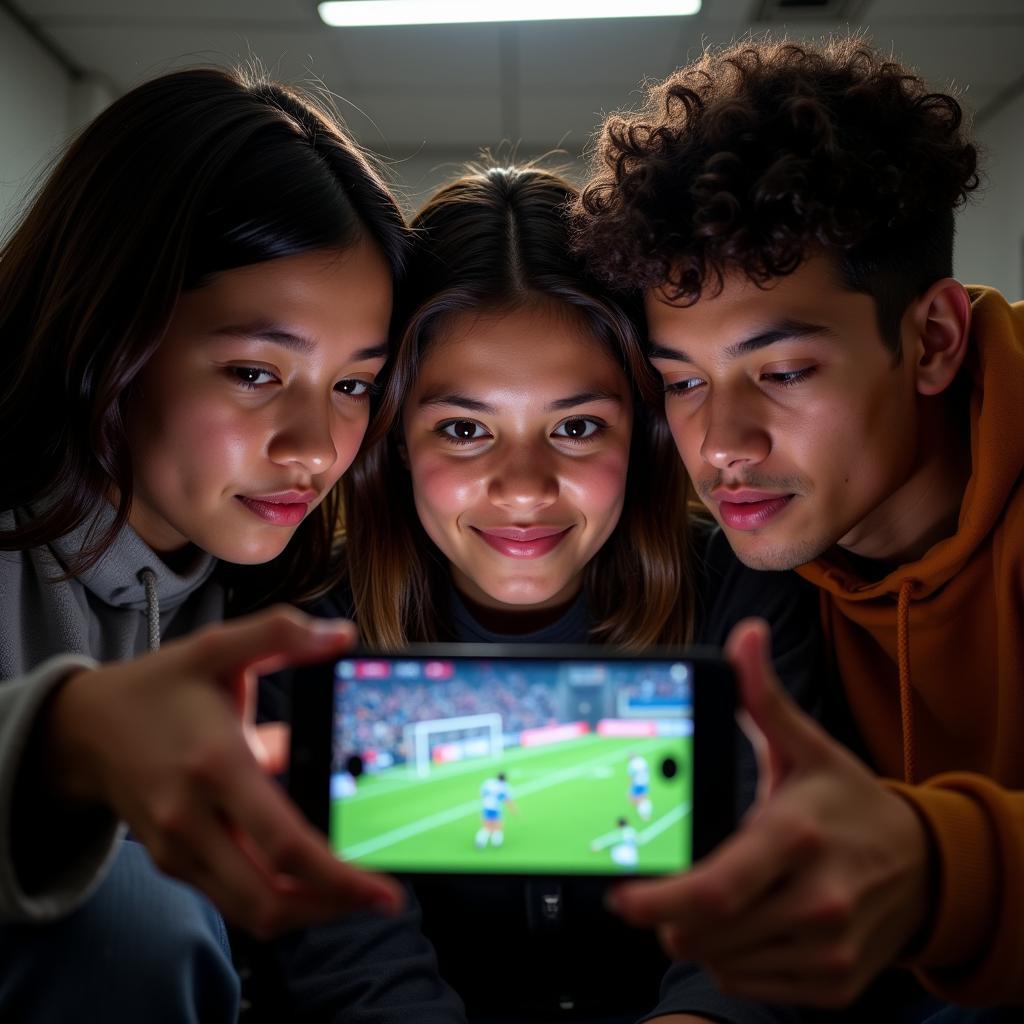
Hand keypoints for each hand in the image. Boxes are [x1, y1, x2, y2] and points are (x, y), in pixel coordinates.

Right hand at [44, 606, 402, 936]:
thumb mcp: (215, 647)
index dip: (339, 877)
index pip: (283, 845)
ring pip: (251, 911)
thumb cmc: (158, 687)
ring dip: (307, 909)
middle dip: (332, 907)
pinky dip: (276, 895)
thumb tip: (341, 636)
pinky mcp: (174, 862)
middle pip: (269, 901)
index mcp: (216, 766)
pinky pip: (232, 897)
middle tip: (380, 897)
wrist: (83, 729)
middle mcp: (193, 820)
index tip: (383, 890)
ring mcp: (179, 850)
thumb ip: (279, 634)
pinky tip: (309, 870)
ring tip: (352, 889)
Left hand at [608, 619, 930, 1007]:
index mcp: (796, 838)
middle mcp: (815, 902)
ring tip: (712, 898)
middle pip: (706, 933)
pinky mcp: (833, 984)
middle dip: (669, 915)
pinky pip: (749, 984)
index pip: (714, 889)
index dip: (657, 900)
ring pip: (722, 962)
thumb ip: (763, 697)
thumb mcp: (809, 748)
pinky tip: (745, 924)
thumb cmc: (852, 806)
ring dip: (699, 936)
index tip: (620, 896)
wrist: (927, 870)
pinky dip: (731, 960)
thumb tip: (745, 637)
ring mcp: (827, 950)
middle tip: (664, 888)